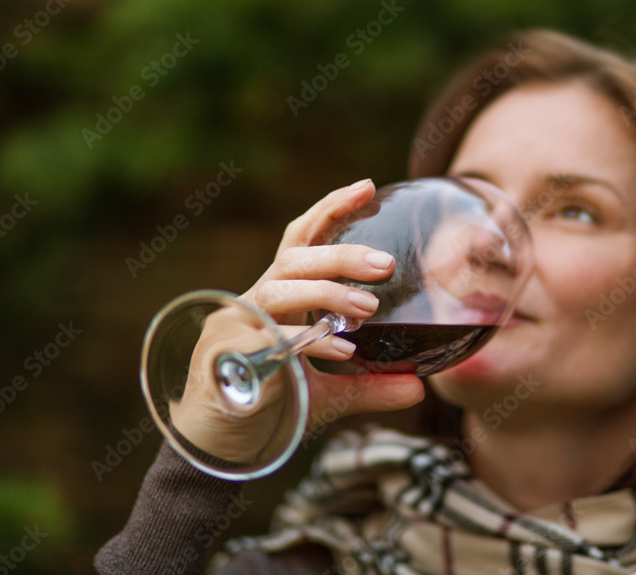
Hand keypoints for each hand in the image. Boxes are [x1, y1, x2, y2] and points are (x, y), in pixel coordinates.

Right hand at [170, 179, 424, 464]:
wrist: (215, 450)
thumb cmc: (269, 408)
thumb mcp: (327, 395)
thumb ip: (369, 385)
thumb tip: (420, 385)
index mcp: (279, 297)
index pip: (301, 240)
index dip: (330, 210)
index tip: (368, 186)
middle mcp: (255, 301)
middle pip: (293, 260)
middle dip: (339, 256)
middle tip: (385, 264)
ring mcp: (235, 326)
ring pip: (278, 291)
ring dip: (325, 293)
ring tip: (368, 306)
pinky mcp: (224, 358)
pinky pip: (266, 338)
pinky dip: (305, 340)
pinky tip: (341, 347)